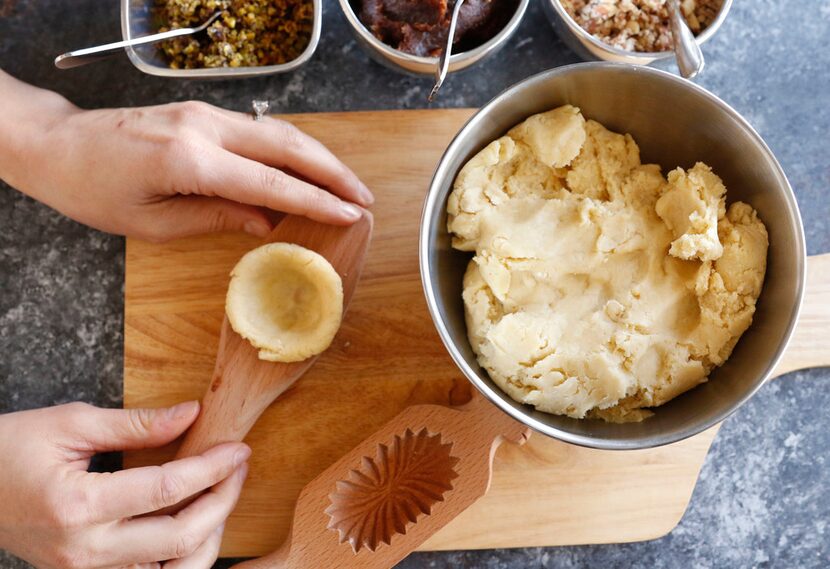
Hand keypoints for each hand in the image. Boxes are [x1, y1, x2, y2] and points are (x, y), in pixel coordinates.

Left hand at [0, 72, 372, 241]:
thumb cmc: (93, 189)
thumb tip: (267, 221)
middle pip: (289, 145)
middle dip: (334, 172)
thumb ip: (216, 218)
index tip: (352, 213)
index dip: (317, 201)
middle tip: (365, 198)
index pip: (272, 183)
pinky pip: (260, 129)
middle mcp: (205, 127)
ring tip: (347, 185)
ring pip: (280, 131)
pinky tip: (307, 169)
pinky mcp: (203, 111)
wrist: (58, 144)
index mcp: (191, 160)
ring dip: (319, 157)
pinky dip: (292, 150)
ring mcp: (206, 113)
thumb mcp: (152, 223)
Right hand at [0, 401, 249, 567]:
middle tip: (239, 468)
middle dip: (223, 501)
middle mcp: (85, 551)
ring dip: (208, 536)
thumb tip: (193, 414)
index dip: (213, 468)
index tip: (239, 449)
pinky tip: (193, 527)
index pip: (169, 489)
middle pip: (180, 537)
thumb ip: (137, 424)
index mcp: (80, 506)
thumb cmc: (10, 449)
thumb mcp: (72, 423)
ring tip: (221, 497)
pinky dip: (179, 558)